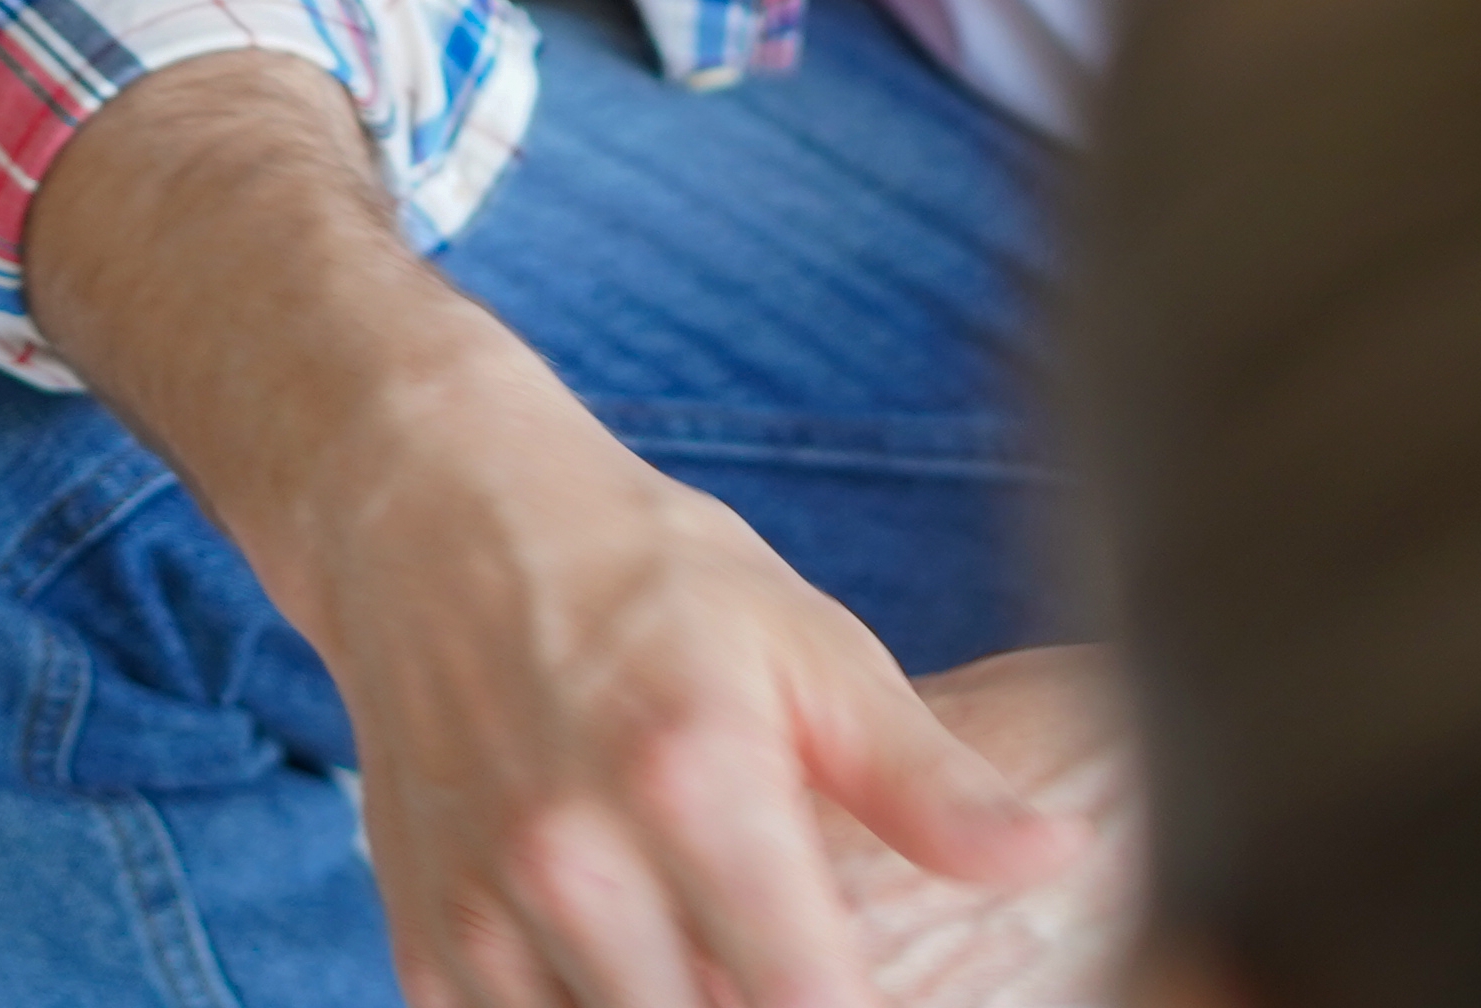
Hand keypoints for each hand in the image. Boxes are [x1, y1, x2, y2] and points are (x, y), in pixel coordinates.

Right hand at [316, 371, 1077, 1007]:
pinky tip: (635, 966)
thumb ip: (926, 778)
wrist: (435, 520)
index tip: (886, 990)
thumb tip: (1053, 855)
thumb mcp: (807, 644)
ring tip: (720, 956)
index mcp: (697, 784)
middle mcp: (577, 862)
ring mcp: (487, 913)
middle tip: (797, 961)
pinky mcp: (427, 948)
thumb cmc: (649, 580)